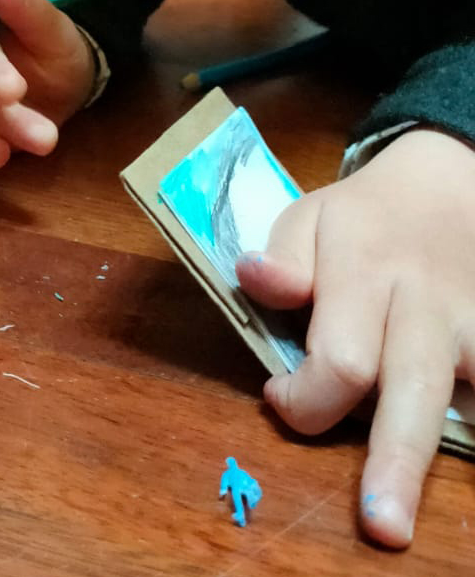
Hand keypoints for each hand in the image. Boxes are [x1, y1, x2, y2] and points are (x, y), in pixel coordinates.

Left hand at [237, 128, 474, 548]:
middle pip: (411, 391)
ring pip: (464, 400)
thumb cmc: (363, 216)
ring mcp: (472, 326)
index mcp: (364, 272)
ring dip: (440, 458)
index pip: (339, 356)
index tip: (280, 399)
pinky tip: (461, 451)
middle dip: (394, 462)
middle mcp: (425, 306)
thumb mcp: (309, 216)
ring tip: (415, 517)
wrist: (450, 182)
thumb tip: (258, 280)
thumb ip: (282, 258)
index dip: (305, 395)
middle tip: (381, 528)